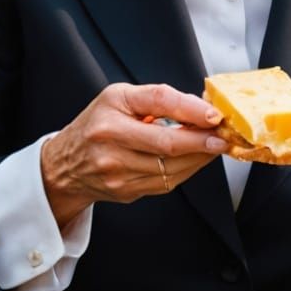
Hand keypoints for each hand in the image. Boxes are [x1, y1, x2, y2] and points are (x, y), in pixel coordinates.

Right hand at [40, 82, 228, 225]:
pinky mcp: (126, 191)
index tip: (214, 115)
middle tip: (224, 136)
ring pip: (172, 167)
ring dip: (200, 157)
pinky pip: (167, 182)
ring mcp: (117, 172)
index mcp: (110, 114)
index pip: (158, 104)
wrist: (66, 165)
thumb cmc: (98, 125)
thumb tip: (200, 106)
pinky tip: (195, 159)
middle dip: (203, 141)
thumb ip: (158, 98)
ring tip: (213, 146)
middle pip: (168, 144)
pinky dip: (187, 170)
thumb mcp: (119, 98)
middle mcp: (110, 144)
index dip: (191, 109)